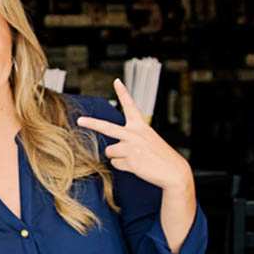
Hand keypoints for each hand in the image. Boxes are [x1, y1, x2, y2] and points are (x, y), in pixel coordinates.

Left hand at [76, 79, 192, 193]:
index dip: (123, 93)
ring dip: (118, 157)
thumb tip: (113, 149)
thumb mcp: (148, 140)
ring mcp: (131, 147)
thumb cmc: (160, 156)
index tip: (116, 82)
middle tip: (79, 120)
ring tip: (135, 158)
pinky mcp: (130, 160)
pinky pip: (115, 164)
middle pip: (106, 127)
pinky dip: (123, 167)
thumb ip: (131, 138)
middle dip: (91, 123)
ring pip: (110, 152)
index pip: (131, 106)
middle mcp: (134, 134)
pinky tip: (137, 166)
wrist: (174, 171)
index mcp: (141, 126)